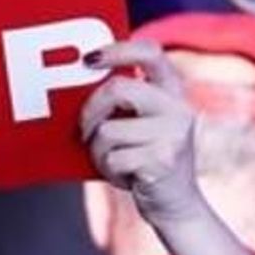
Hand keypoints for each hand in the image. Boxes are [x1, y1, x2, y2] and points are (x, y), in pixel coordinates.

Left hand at [79, 40, 201, 229]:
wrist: (175, 204)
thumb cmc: (146, 160)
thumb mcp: (142, 124)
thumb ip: (124, 103)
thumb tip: (77, 87)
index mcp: (172, 91)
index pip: (150, 52)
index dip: (117, 50)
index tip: (88, 60)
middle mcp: (177, 107)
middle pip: (117, 90)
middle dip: (90, 111)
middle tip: (84, 130)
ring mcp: (173, 134)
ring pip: (108, 131)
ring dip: (98, 151)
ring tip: (112, 161)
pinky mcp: (162, 161)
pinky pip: (112, 159)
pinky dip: (108, 171)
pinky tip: (124, 176)